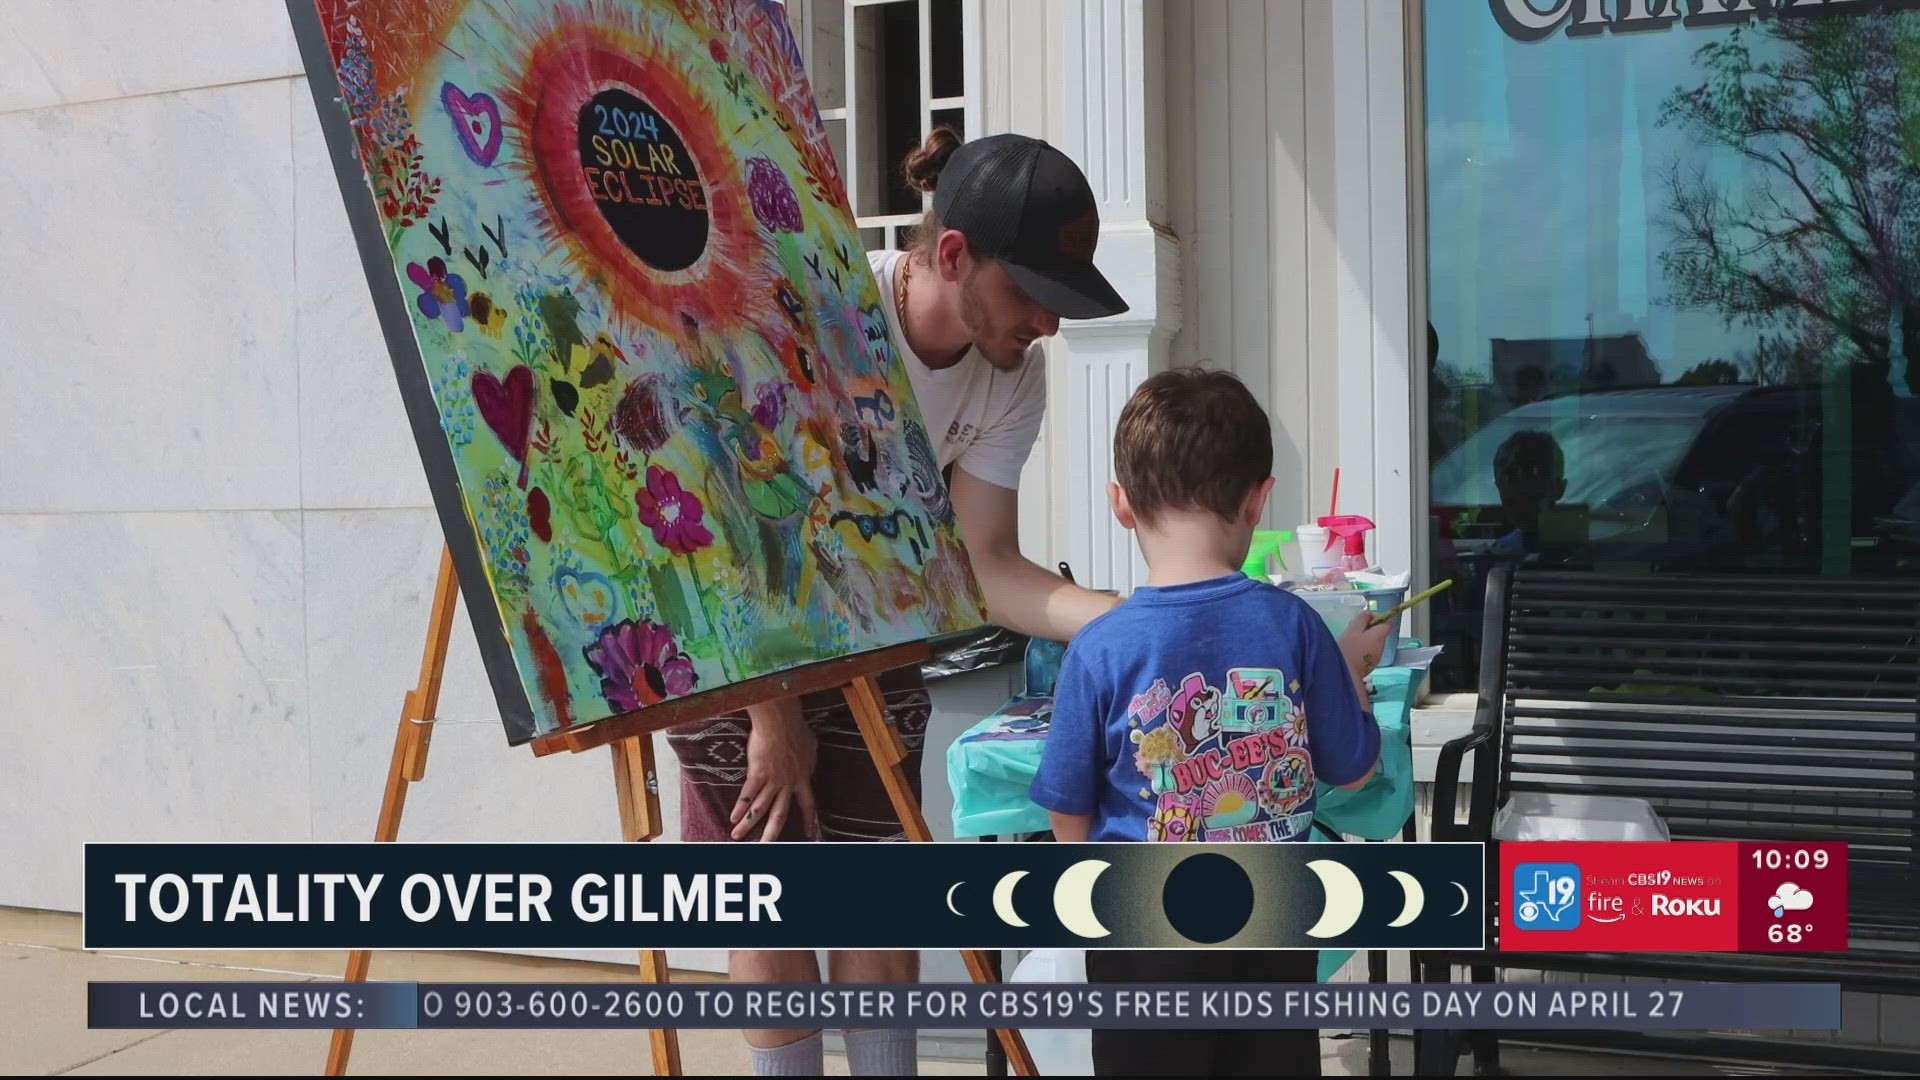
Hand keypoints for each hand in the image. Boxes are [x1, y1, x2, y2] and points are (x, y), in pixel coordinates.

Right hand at [732, 700, 817, 840]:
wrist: (780, 721)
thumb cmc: (796, 728)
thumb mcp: (810, 746)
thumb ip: (809, 760)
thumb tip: (809, 766)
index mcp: (802, 777)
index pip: (808, 803)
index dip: (808, 818)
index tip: (809, 832)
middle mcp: (787, 784)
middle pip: (780, 814)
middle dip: (772, 833)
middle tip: (767, 846)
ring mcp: (772, 780)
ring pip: (760, 809)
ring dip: (748, 825)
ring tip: (738, 836)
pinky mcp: (756, 774)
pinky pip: (747, 795)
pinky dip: (739, 808)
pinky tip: (733, 818)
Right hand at [1337, 612, 1394, 680]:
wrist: (1344, 673)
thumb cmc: (1347, 649)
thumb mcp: (1352, 630)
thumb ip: (1362, 619)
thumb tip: (1369, 614)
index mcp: (1379, 636)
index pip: (1387, 623)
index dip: (1378, 618)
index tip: (1365, 619)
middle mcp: (1381, 646)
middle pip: (1379, 633)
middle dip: (1368, 629)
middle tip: (1352, 630)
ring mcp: (1377, 657)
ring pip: (1373, 643)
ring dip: (1364, 640)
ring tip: (1350, 642)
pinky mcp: (1370, 666)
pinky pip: (1369, 653)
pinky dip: (1362, 650)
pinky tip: (1351, 652)